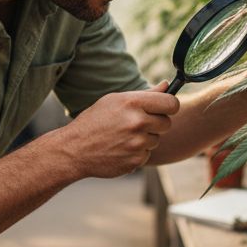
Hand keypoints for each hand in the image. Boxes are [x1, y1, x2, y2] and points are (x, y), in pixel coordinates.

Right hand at [59, 82, 178, 177]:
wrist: (75, 149)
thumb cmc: (95, 121)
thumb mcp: (115, 100)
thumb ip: (145, 94)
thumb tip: (167, 86)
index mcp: (133, 103)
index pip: (171, 103)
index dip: (170, 106)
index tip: (164, 108)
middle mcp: (138, 122)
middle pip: (167, 123)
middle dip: (156, 124)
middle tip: (136, 124)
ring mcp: (138, 143)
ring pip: (156, 140)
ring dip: (145, 139)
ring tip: (123, 137)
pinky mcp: (136, 160)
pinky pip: (147, 154)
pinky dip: (137, 153)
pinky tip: (120, 148)